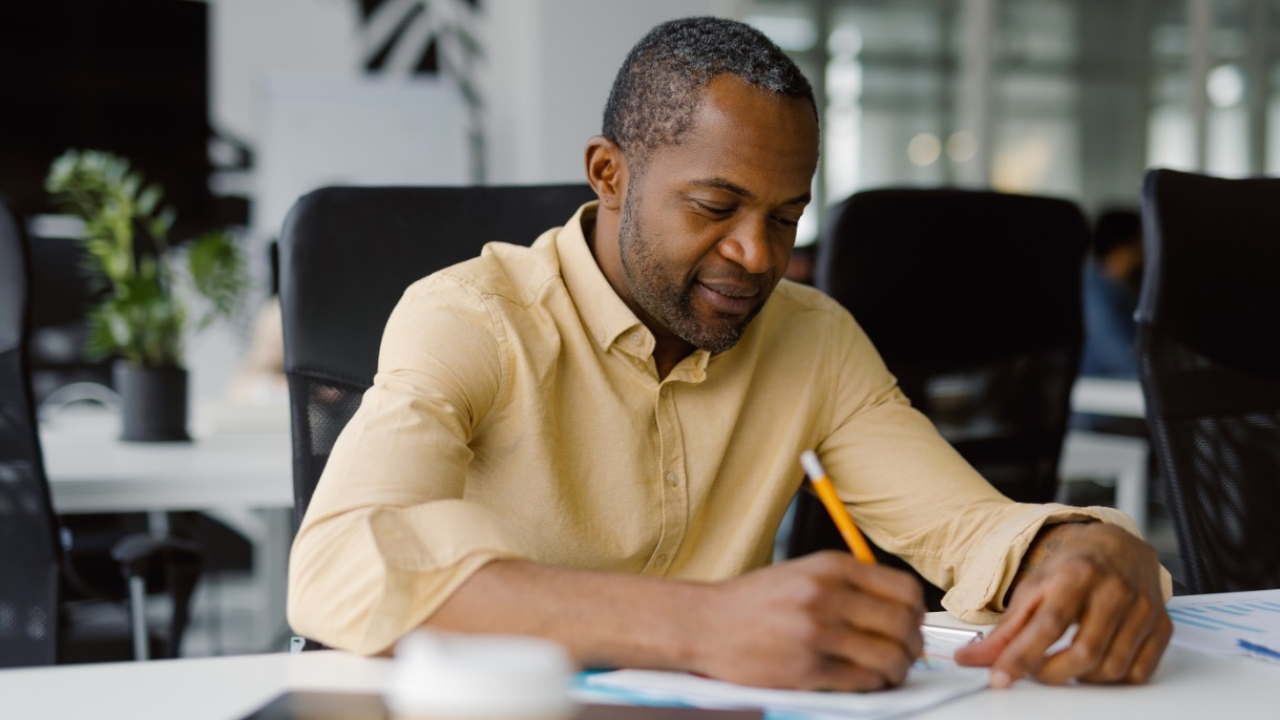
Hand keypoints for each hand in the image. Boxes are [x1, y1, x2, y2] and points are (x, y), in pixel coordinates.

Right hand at [692, 551, 923, 690]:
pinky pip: (862, 681)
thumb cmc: (753, 601)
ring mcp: (817, 632)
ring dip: (897, 670)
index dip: (917, 612)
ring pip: (888, 657)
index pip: (903, 589)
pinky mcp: (807, 668)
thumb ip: (847, 583)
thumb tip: (898, 608)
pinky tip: (865, 681)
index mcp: (830, 567)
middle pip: (903, 624)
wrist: (704, 622)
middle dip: (912, 645)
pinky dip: (873, 685)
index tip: (912, 624)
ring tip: (888, 672)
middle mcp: (826, 595)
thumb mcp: (802, 572)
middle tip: (906, 654)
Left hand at [954, 522, 1170, 686]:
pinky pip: (1139, 672)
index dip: (1021, 656)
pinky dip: (1112, 679)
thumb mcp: (1033, 588)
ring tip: (1063, 664)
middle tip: (1035, 672)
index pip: (1047, 625)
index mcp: (1076, 575)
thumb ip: (1006, 628)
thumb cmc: (1073, 567)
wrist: (1118, 546)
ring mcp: (1143, 609)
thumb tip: (974, 658)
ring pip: (1112, 667)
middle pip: (1084, 652)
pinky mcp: (1162, 626)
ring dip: (1080, 677)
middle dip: (1052, 673)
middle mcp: (1114, 590)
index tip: (999, 678)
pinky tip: (1095, 665)